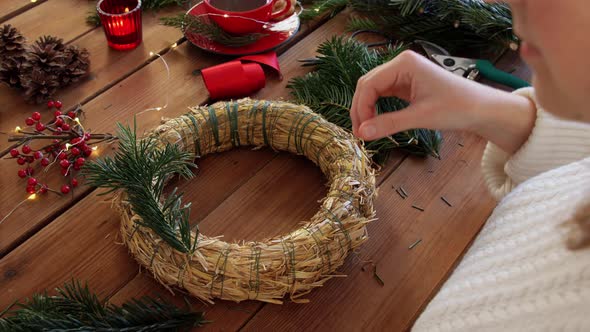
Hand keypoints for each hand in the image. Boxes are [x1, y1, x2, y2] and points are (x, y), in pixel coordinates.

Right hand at [350, 50, 535, 153]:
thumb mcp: (420, 117)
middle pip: (367, 85)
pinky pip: (384, 95)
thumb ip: (388, 124)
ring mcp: (403, 74)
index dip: (361, 107)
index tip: (361, 131)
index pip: (369, 84)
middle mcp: (401, 64)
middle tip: (360, 133)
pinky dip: (376, 109)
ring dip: (366, 109)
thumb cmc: (457, 107)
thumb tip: (362, 133)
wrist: (482, 109)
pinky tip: (375, 123)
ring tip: (365, 131)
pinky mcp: (407, 84)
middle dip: (360, 109)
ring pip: (373, 90)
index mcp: (403, 63)